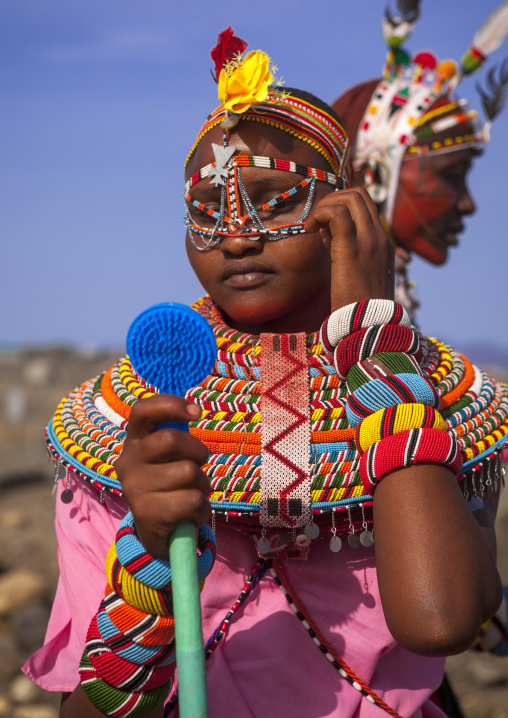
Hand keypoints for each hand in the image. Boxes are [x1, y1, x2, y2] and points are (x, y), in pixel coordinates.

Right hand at [115, 395, 210, 558]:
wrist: (154, 531)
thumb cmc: (168, 482)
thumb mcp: (165, 456)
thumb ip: (174, 434)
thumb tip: (192, 410)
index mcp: (134, 441)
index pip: (142, 410)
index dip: (171, 404)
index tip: (196, 412)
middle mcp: (128, 461)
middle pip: (172, 439)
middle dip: (197, 452)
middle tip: (198, 465)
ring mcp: (135, 488)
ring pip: (189, 473)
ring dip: (202, 485)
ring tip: (191, 494)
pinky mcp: (147, 514)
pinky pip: (193, 501)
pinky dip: (202, 508)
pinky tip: (190, 514)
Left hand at [305, 186, 393, 311]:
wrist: (368, 324)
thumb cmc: (358, 305)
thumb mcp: (354, 272)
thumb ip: (342, 247)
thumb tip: (325, 230)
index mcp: (382, 243)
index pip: (365, 206)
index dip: (342, 206)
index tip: (325, 225)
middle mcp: (379, 237)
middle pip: (359, 194)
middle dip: (333, 199)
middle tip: (317, 220)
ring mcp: (369, 240)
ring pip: (351, 197)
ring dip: (326, 205)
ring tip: (313, 225)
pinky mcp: (352, 248)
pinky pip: (337, 213)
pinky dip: (321, 214)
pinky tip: (311, 230)